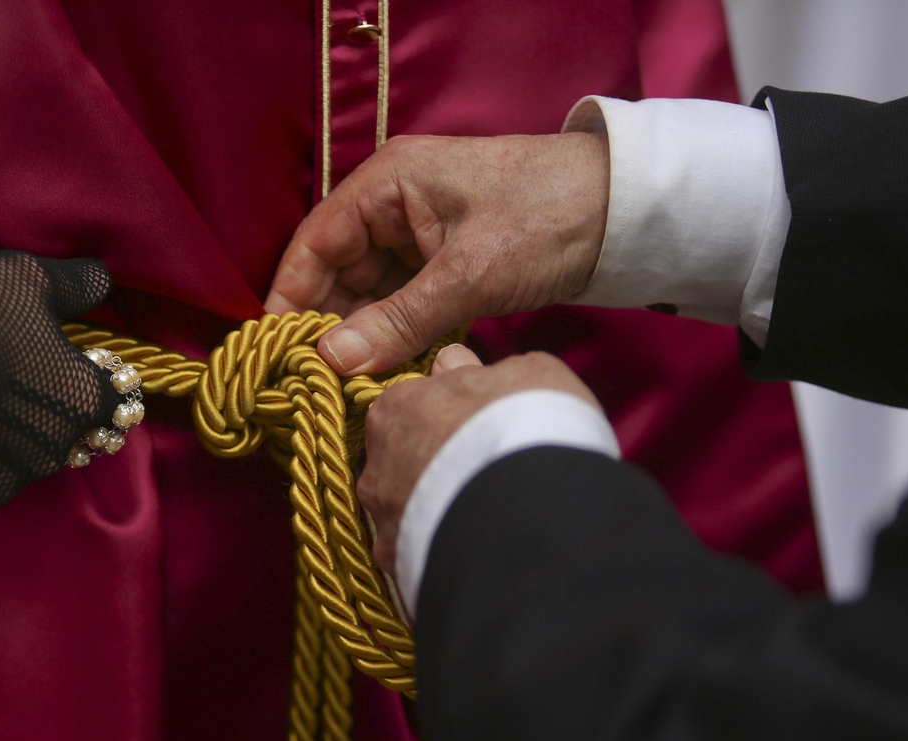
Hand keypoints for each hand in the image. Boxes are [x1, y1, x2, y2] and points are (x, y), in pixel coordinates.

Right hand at [0, 202, 117, 525]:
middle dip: (39, 417)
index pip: (111, 404)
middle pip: (58, 438)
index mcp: (81, 401)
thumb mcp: (28, 278)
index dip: (88, 384)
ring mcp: (2, 484)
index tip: (59, 367)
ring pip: (9, 466)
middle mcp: (51, 452)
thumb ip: (75, 286)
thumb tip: (101, 281)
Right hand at [266, 133, 608, 375]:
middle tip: (316, 384)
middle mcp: (397, 206)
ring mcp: (424, 236)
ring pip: (374, 295)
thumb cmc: (548, 218)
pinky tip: (393, 376)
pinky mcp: (451, 265)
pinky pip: (408, 305)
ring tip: (353, 389)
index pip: (316, 243)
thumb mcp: (469, 275)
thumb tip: (332, 362)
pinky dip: (401, 338)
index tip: (275, 351)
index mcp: (388, 184)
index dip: (291, 297)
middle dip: (330, 327)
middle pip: (340, 273)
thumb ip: (398, 321)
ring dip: (367, 339)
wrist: (633, 210)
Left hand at [360, 344, 601, 573]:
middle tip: (479, 473)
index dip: (444, 415)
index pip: (408, 405)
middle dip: (433, 466)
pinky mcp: (400, 569)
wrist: (524, 513)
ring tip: (481, 518)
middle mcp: (375, 467)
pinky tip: (473, 552)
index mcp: (394, 409)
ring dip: (434, 512)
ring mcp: (383, 523)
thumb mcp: (525, 374)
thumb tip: (456, 364)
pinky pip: (416, 556)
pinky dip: (439, 551)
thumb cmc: (525, 428)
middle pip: (401, 461)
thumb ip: (480, 369)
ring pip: (405, 513)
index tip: (474, 424)